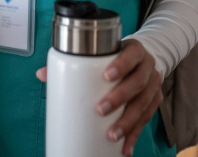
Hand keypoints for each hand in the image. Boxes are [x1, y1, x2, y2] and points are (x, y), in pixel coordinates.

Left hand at [38, 39, 161, 155]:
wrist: (141, 59)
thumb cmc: (116, 56)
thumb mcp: (102, 53)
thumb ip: (74, 61)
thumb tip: (42, 74)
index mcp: (135, 50)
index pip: (131, 55)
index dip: (121, 65)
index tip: (106, 76)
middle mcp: (148, 66)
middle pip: (138, 83)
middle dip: (120, 98)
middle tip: (101, 109)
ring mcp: (154, 85)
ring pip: (144, 104)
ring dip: (128, 122)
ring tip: (113, 135)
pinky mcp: (155, 100)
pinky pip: (147, 119)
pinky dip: (135, 134)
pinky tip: (126, 147)